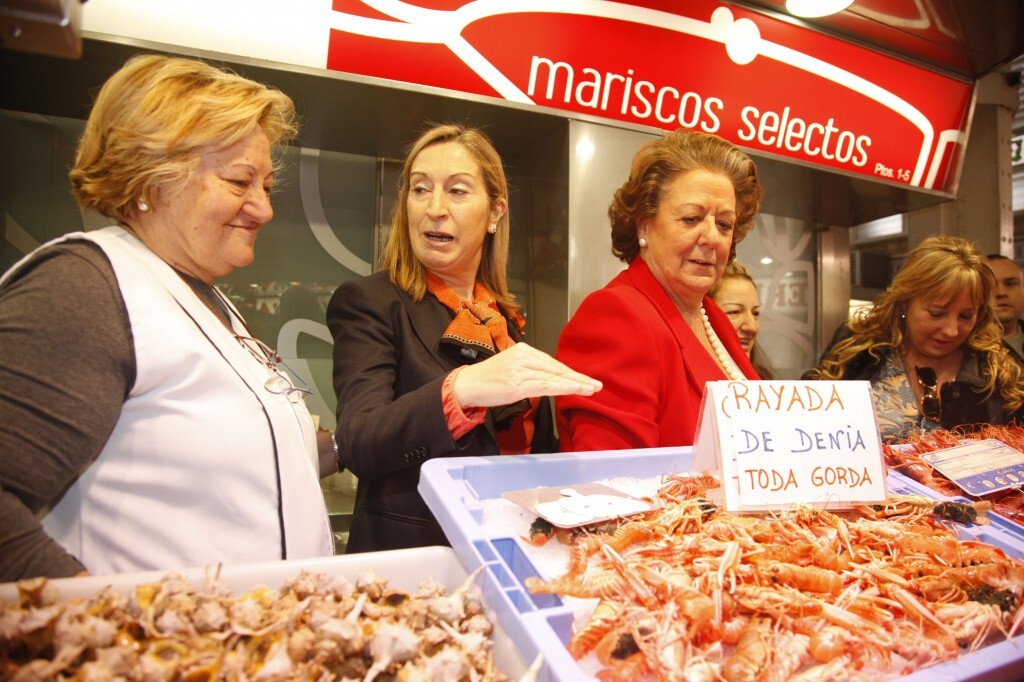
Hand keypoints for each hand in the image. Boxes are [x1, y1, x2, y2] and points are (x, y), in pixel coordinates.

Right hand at [452, 343, 601, 407]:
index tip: (586, 379)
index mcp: (524, 350)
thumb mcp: (513, 367)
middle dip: (578, 378)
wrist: (468, 384)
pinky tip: (575, 390)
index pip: (553, 363)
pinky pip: (546, 386)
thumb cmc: (490, 378)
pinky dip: (563, 388)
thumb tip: (552, 378)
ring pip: (554, 378)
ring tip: (592, 389)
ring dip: (576, 384)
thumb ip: (532, 369)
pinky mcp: (518, 384)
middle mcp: (524, 356)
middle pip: (557, 369)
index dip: (571, 372)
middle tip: (597, 384)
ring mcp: (521, 370)